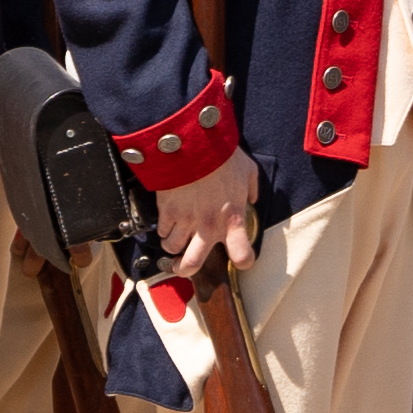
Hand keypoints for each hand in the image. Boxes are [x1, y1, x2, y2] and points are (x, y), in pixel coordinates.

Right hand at [155, 157, 261, 274]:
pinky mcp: (167, 211)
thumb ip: (251, 188)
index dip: (243, 261)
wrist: (194, 143)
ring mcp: (185, 221)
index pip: (242, 256)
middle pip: (192, 265)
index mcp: (233, 219)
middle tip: (184, 265)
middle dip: (186, 269)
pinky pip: (161, 231)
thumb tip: (251, 198)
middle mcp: (208, 226)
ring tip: (175, 236)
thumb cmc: (223, 155)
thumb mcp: (248, 170)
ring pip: (172, 249)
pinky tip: (168, 220)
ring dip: (173, 245)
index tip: (240, 258)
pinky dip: (164, 228)